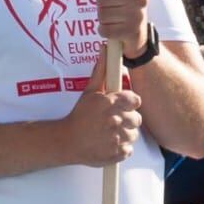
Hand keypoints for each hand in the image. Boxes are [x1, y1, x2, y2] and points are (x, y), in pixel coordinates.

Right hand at [64, 50, 142, 167]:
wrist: (66, 141)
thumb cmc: (79, 115)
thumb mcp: (89, 92)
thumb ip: (101, 72)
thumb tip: (106, 49)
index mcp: (110, 103)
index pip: (135, 100)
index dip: (130, 104)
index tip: (123, 106)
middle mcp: (114, 120)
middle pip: (137, 119)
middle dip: (128, 119)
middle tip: (114, 121)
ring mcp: (116, 139)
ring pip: (134, 135)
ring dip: (125, 134)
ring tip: (110, 133)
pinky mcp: (116, 154)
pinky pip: (128, 150)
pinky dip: (121, 149)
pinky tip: (109, 143)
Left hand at [97, 0, 149, 56]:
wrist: (138, 29)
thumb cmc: (124, 0)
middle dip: (102, 3)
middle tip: (112, 6)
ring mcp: (138, 16)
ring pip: (102, 14)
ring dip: (103, 17)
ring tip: (114, 17)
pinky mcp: (132, 32)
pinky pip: (105, 30)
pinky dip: (103, 30)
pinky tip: (112, 27)